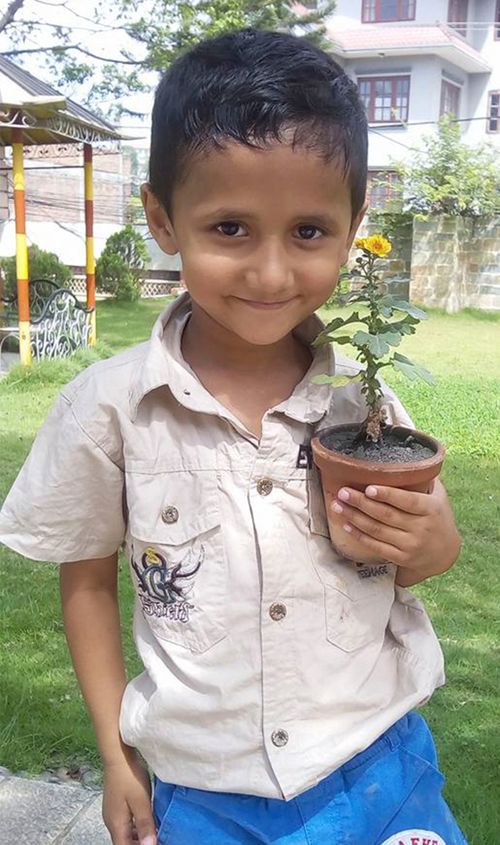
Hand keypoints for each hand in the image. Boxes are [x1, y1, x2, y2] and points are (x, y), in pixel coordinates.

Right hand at [102, 747, 156, 844]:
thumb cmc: (129, 777)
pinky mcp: (116, 804)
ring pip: (125, 832)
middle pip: (124, 842)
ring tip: (154, 833)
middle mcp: (111, 821)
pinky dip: (136, 827)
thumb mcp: (141, 801)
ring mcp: (112, 812)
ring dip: (138, 837)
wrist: (118, 755)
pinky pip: (126, 822)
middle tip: (157, 839)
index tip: (153, 844)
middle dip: (139, 844)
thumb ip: (145, 825)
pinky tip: (147, 821)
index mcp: (116, 824)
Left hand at [327, 478, 460, 585]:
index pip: (408, 501)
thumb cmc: (438, 518)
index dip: (388, 495)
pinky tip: (346, 525)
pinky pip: (376, 546)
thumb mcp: (440, 497)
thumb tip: (413, 453)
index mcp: (431, 509)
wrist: (445, 554)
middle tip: (343, 492)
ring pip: (377, 530)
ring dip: (354, 517)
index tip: (369, 488)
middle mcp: (421, 528)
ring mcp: (410, 545)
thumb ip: (427, 478)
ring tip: (338, 505)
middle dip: (362, 503)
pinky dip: (359, 535)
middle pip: (386, 515)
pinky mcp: (401, 558)